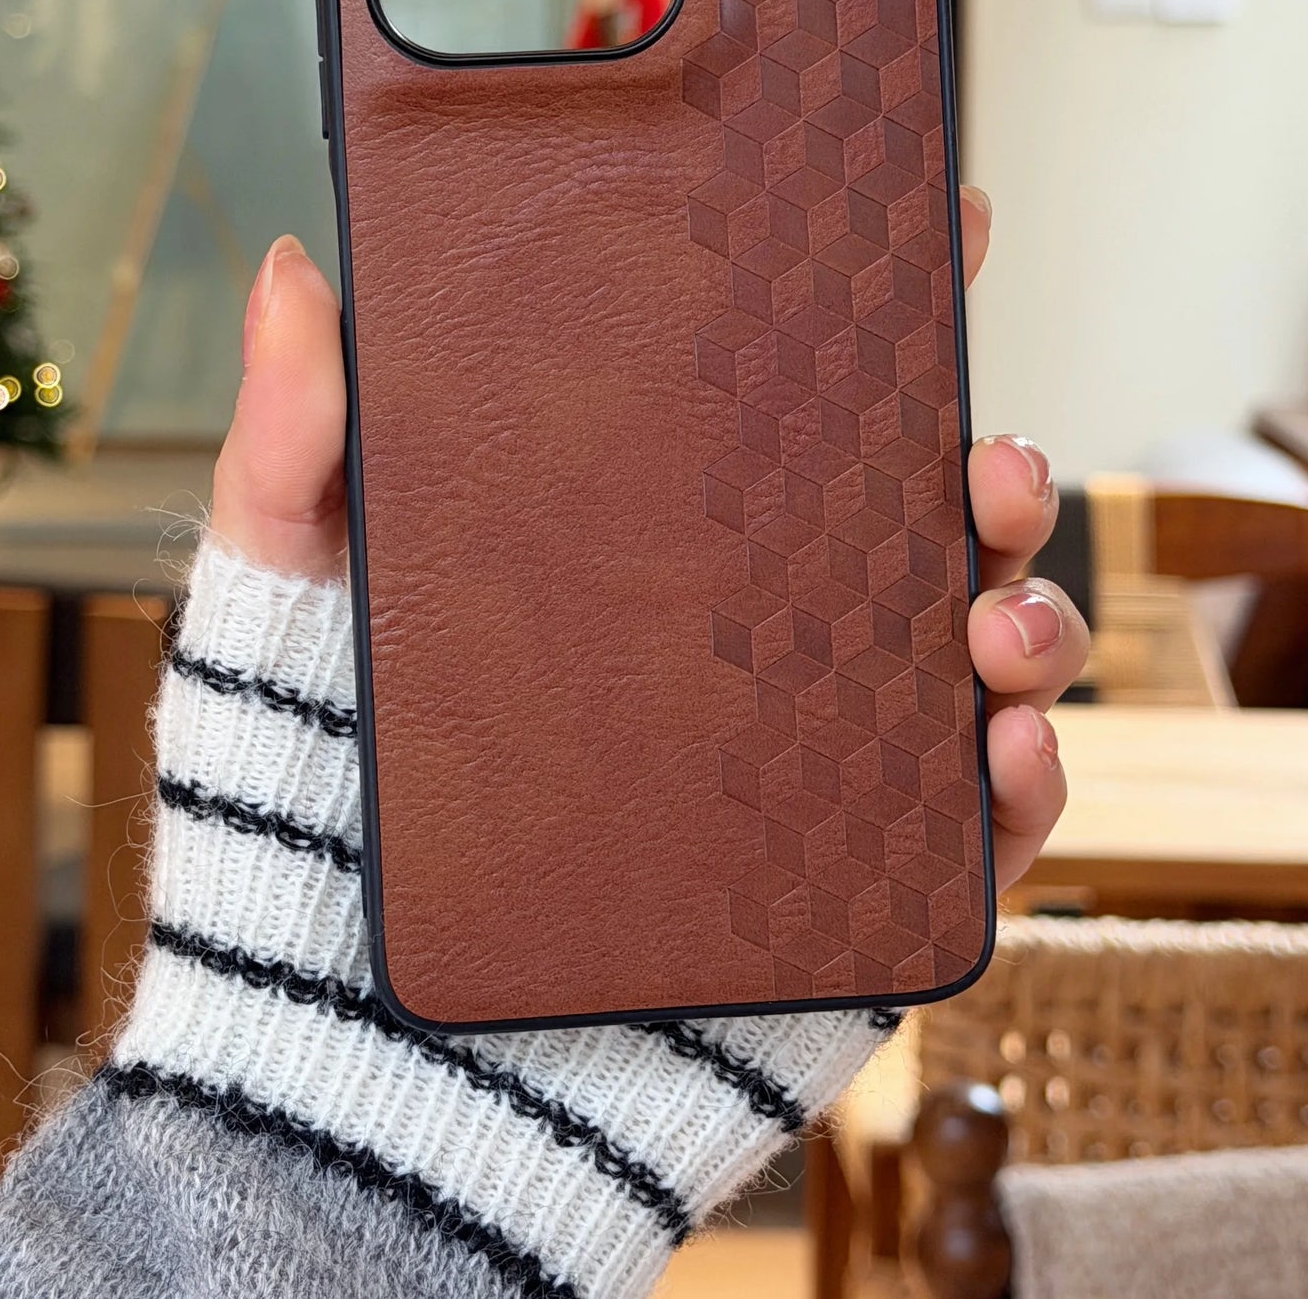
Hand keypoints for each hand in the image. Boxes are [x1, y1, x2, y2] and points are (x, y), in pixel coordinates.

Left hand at [212, 183, 1086, 896]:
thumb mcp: (278, 608)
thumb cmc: (300, 826)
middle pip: (911, 528)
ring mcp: (806, 765)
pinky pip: (974, 831)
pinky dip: (1027, 782)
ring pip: (970, 658)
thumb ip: (291, 444)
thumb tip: (300, 270)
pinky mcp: (845, 893)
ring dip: (1029, 613)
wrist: (343, 1076)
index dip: (873, 327)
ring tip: (987, 619)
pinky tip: (1000, 747)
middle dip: (990, 472)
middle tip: (986, 459)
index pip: (781, 421)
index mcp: (645, 554)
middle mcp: (745, 643)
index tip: (943, 232)